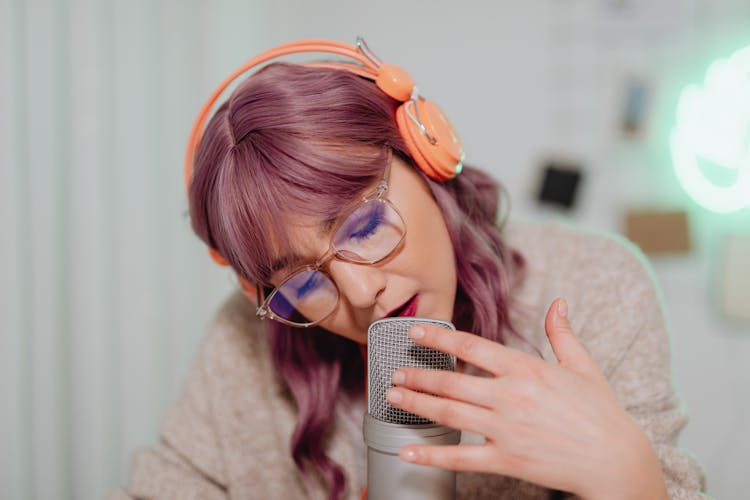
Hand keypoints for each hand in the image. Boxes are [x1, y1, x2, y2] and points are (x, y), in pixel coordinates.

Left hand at [385, 298, 667, 498]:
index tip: (416, 333)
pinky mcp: (507, 459)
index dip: (439, 339)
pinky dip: (432, 455)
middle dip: (418, 377)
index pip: (472, 347)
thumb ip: (562, 333)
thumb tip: (558, 303)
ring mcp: (507, 429)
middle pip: (452, 383)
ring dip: (417, 404)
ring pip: (450, 414)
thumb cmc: (600, 412)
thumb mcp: (583, 366)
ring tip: (394, 398)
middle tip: (394, 374)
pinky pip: (461, 458)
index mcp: (527, 369)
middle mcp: (512, 396)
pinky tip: (409, 451)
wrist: (616, 460)